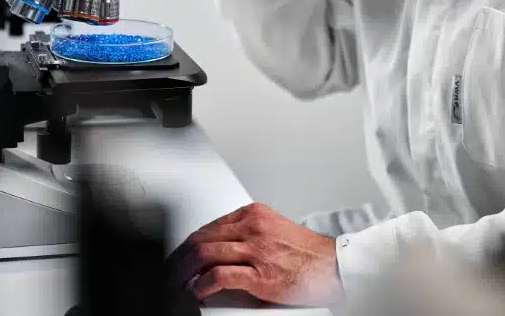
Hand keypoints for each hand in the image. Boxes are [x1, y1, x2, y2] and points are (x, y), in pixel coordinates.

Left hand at [165, 203, 343, 306]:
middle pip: (202, 238)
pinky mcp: (260, 275)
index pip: (209, 225)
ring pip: (205, 254)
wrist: (332, 266)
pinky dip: (202, 285)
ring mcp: (256, 250)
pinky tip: (197, 291)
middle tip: (171, 269)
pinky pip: (219, 277)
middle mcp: (253, 228)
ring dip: (185, 271)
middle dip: (180, 256)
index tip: (180, 253)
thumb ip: (247, 233)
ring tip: (178, 281)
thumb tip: (219, 247)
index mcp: (254, 214)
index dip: (189, 242)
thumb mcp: (273, 229)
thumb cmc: (306, 252)